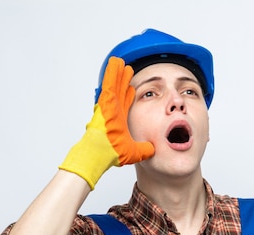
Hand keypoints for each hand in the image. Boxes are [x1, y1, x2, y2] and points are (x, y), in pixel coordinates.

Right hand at [59, 57, 154, 188]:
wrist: (100, 154)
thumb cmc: (110, 154)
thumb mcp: (133, 152)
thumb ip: (144, 150)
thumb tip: (153, 150)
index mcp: (118, 121)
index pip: (124, 104)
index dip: (128, 95)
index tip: (131, 89)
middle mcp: (113, 111)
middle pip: (119, 91)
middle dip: (123, 81)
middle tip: (127, 70)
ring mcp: (108, 105)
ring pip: (114, 84)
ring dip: (118, 73)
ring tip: (121, 62)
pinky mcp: (105, 101)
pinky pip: (110, 83)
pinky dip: (112, 72)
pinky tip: (116, 63)